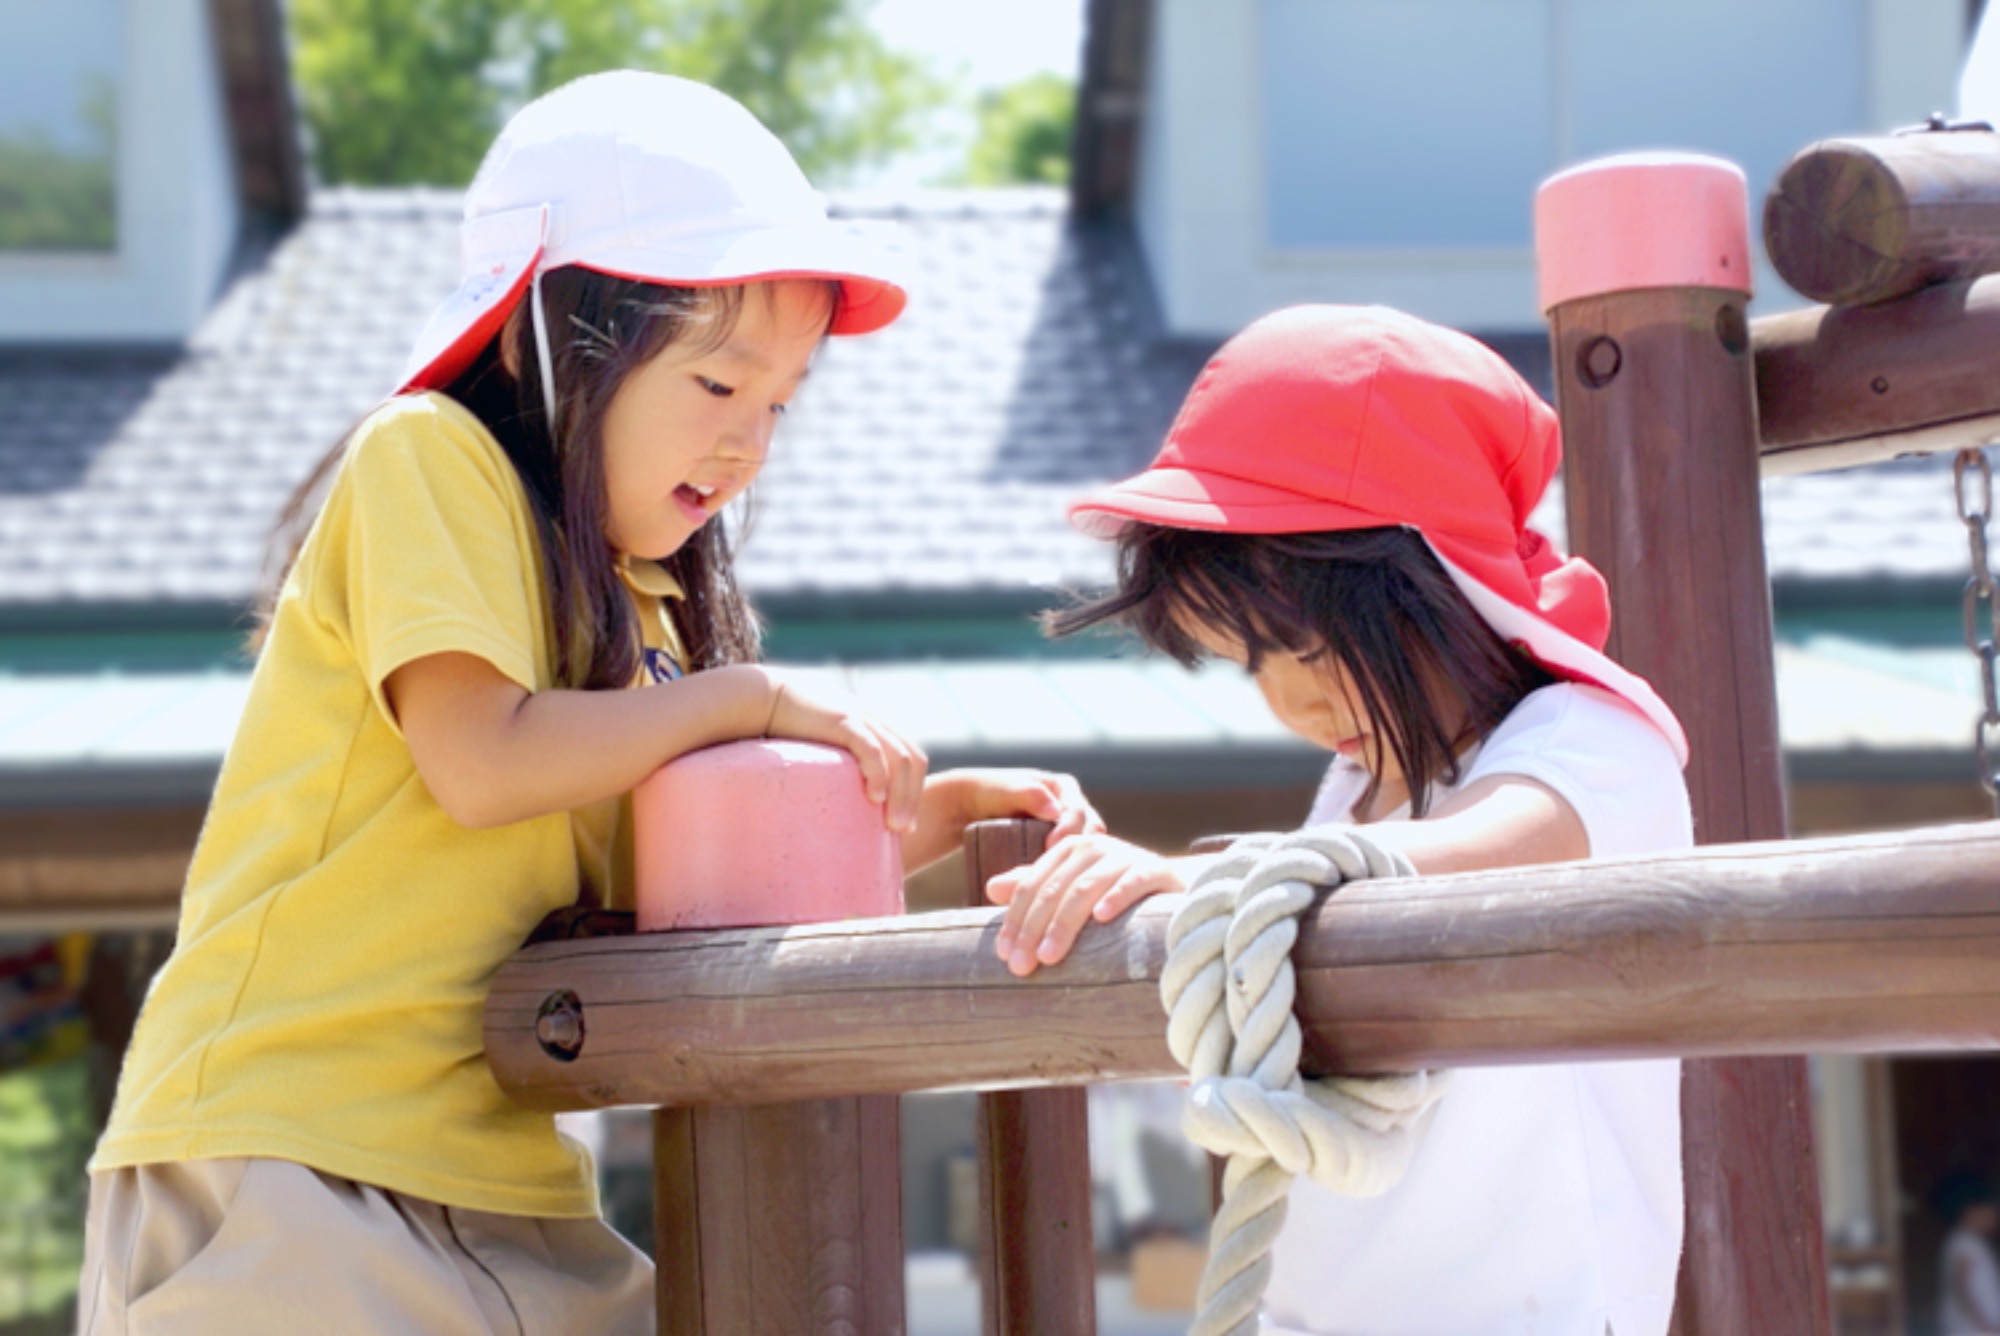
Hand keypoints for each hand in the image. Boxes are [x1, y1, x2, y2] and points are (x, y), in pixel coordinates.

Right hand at [764, 676, 927, 834]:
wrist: (765, 696)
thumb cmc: (789, 728)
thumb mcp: (827, 744)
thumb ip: (844, 762)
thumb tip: (845, 801)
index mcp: (876, 726)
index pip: (912, 759)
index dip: (914, 791)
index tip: (905, 824)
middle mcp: (876, 721)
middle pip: (913, 761)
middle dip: (912, 798)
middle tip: (903, 830)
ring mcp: (863, 720)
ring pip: (900, 759)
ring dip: (902, 795)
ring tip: (892, 825)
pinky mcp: (844, 722)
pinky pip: (872, 750)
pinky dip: (879, 775)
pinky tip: (876, 798)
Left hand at [902, 769, 1105, 871]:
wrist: (972, 805)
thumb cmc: (988, 792)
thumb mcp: (1007, 789)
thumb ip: (1028, 794)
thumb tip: (1054, 811)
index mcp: (1065, 789)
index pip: (1079, 814)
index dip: (1069, 832)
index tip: (1050, 848)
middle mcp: (1072, 809)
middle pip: (1088, 836)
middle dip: (1078, 855)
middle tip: (1058, 874)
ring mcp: (1067, 831)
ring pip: (1085, 854)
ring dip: (1076, 871)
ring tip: (1059, 887)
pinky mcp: (1059, 850)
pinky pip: (1072, 865)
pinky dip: (1068, 878)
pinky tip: (1060, 892)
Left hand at [987, 833, 1188, 976]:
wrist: (1174, 890)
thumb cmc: (1114, 893)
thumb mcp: (1072, 889)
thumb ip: (1035, 886)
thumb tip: (990, 887)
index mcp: (1067, 851)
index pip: (1031, 885)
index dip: (1014, 920)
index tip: (1003, 955)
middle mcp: (1093, 848)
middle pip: (1053, 889)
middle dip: (1033, 929)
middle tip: (1021, 965)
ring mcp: (1125, 856)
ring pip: (1085, 888)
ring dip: (1064, 924)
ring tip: (1049, 956)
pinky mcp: (1155, 869)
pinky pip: (1133, 881)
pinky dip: (1116, 896)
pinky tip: (1101, 917)